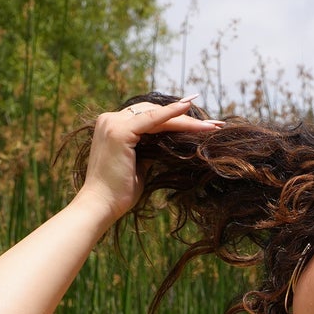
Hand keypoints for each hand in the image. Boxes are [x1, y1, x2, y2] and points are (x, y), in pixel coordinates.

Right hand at [80, 94, 220, 225]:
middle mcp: (110, 120)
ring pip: (157, 116)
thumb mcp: (139, 166)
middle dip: (184, 118)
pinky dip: (170, 113)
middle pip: (154, 113)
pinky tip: (188, 107)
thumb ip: (150, 151)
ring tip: (212, 126)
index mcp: (112, 127)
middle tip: (214, 125)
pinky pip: (152, 119)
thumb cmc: (118, 193)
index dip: (173, 118)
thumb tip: (170, 145)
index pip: (148, 117)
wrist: (100, 206)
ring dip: (185, 120)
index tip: (199, 121)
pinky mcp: (120, 131)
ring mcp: (113, 123)